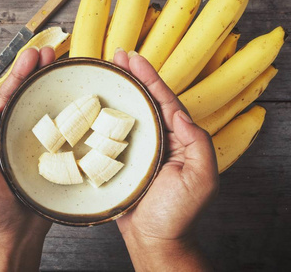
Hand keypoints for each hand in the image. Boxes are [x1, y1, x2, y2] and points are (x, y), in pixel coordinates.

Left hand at [0, 47, 54, 270]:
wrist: (14, 231)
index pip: (6, 99)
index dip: (16, 77)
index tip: (29, 57)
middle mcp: (18, 134)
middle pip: (27, 97)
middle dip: (35, 72)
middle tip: (48, 52)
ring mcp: (39, 144)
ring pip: (46, 109)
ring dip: (52, 85)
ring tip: (60, 63)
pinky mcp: (56, 157)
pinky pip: (64, 132)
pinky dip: (70, 113)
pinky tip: (77, 98)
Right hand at [114, 50, 218, 270]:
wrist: (154, 239)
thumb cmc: (178, 213)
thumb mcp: (201, 178)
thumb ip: (198, 143)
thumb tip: (179, 113)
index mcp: (178, 138)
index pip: (164, 100)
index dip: (150, 77)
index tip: (134, 58)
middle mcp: (159, 138)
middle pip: (144, 100)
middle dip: (131, 76)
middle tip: (115, 55)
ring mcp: (138, 148)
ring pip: (127, 113)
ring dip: (117, 91)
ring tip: (104, 71)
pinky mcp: (120, 160)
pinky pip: (112, 134)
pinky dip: (104, 118)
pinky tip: (92, 106)